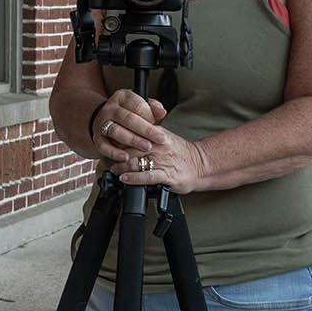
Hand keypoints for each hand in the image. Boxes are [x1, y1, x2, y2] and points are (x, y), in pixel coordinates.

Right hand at [88, 89, 164, 160]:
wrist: (104, 119)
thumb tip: (162, 113)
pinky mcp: (97, 138)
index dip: (149, 114)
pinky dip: (114, 153)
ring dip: (132, 140)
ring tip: (146, 147)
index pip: (136, 104)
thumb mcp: (140, 105)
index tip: (159, 122)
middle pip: (127, 118)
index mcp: (122, 97)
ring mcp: (102, 123)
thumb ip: (152, 108)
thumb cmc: (128, 113)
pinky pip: (103, 146)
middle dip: (145, 129)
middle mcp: (110, 109)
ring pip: (116, 131)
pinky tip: (126, 157)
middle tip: (159, 138)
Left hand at [94, 91, 212, 193]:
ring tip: (115, 168)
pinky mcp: (167, 176)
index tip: (111, 140)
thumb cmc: (182, 153)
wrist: (201, 165)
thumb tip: (130, 132)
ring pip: (137, 161)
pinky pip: (147, 176)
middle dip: (118, 152)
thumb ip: (149, 134)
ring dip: (122, 166)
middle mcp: (159, 147)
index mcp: (158, 135)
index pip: (134, 132)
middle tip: (110, 156)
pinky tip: (125, 178)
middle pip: (132, 147)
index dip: (121, 137)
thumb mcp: (165, 137)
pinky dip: (134, 178)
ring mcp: (163, 162)